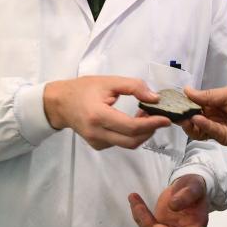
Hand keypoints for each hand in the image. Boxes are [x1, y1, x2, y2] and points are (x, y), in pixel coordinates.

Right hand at [43, 76, 169, 149]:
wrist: (60, 103)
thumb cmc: (84, 89)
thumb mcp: (110, 82)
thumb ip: (134, 87)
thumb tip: (155, 98)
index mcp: (98, 116)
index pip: (131, 127)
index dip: (152, 124)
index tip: (166, 119)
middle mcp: (97, 133)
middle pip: (132, 141)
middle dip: (150, 130)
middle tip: (158, 116)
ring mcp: (96, 142)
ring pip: (128, 144)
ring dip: (142, 133)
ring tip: (145, 115)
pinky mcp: (97, 145)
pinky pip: (120, 143)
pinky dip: (132, 135)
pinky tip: (133, 121)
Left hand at [129, 174, 207, 226]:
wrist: (188, 186)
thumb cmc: (195, 188)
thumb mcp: (195, 187)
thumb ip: (187, 196)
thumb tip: (172, 205)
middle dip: (148, 224)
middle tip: (139, 207)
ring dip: (140, 217)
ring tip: (134, 198)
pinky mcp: (157, 222)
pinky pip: (145, 221)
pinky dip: (138, 211)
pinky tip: (134, 198)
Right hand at [177, 86, 226, 149]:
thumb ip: (208, 95)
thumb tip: (186, 90)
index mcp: (214, 105)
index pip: (195, 105)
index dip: (185, 103)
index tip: (173, 100)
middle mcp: (213, 117)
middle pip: (193, 118)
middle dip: (183, 115)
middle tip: (175, 111)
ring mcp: (217, 129)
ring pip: (198, 129)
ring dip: (190, 123)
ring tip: (185, 116)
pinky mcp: (224, 139)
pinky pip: (211, 133)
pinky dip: (203, 126)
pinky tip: (198, 119)